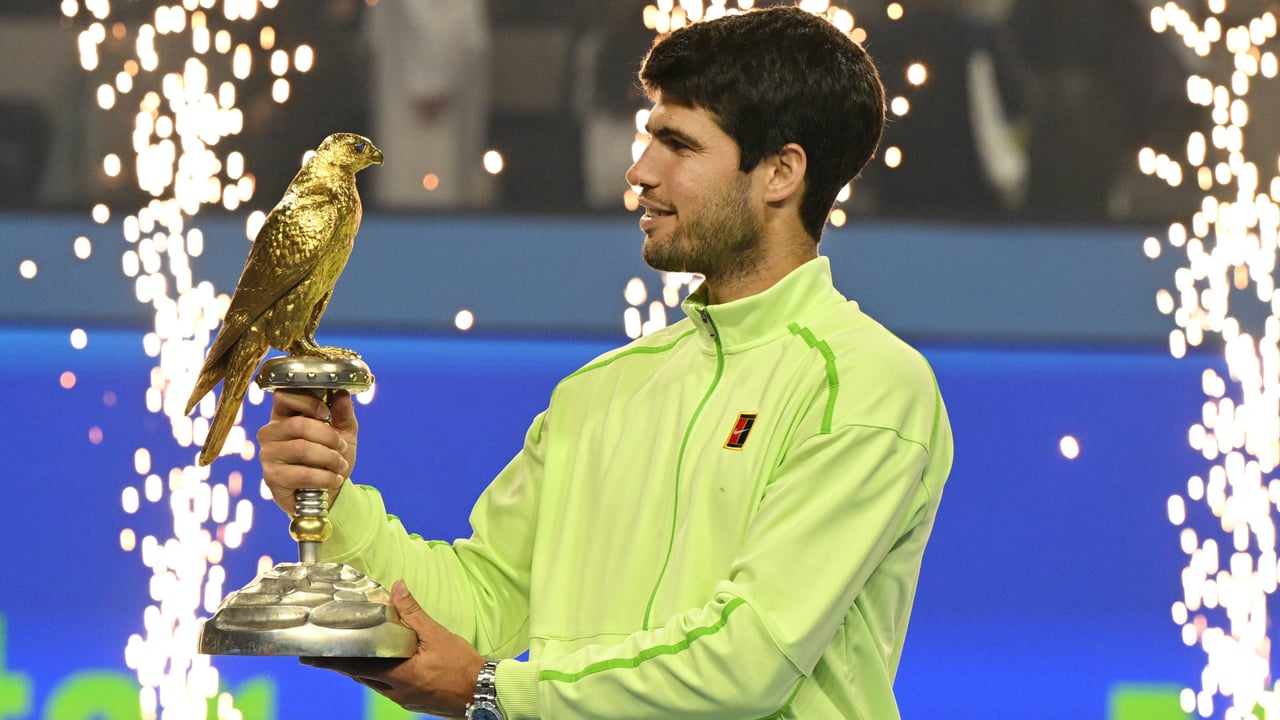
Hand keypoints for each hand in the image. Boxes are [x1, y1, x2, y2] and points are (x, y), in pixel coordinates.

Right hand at [257, 389, 357, 513]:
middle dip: (329, 437)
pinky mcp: (272, 478)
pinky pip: (303, 474)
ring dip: (330, 458)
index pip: (284, 395)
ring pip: (302, 449)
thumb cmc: (331, 457)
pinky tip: (334, 479)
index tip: (326, 413)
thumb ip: (343, 413)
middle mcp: (270, 433)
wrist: (329, 492)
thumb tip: (342, 393)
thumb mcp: (343, 433)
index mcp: (284, 415)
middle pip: (299, 425)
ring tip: (340, 465)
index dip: (307, 401)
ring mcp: (268, 455)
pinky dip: (326, 477)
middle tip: (341, 447)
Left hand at [302, 580, 485, 717]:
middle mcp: (396, 690)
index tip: (310, 657)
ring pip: (373, 683)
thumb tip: (397, 588)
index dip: (332, 661)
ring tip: (347, 656)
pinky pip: (387, 687)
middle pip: (361, 676)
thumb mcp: (438, 635)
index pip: (357, 666)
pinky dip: (378, 675)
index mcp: (399, 674)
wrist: (483, 693)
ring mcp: (404, 698)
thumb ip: (414, 613)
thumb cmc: (462, 666)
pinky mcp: (412, 701)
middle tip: (320, 655)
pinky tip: (382, 665)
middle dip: (340, 665)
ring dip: (359, 670)